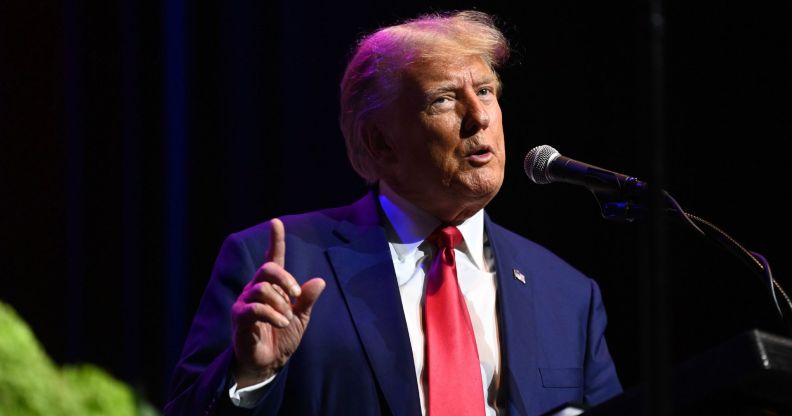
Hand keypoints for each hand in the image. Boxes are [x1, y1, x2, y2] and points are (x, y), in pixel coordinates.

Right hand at [231, 218, 325, 387]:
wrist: (268, 362)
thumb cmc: (282, 337)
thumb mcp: (301, 318)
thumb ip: (307, 300)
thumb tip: (320, 281)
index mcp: (272, 287)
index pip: (272, 258)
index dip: (275, 240)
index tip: (276, 222)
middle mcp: (256, 290)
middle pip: (266, 269)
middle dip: (285, 278)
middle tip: (296, 295)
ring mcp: (245, 303)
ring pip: (262, 289)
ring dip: (280, 304)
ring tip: (287, 319)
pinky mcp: (240, 318)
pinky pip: (255, 308)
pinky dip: (273, 315)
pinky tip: (282, 322)